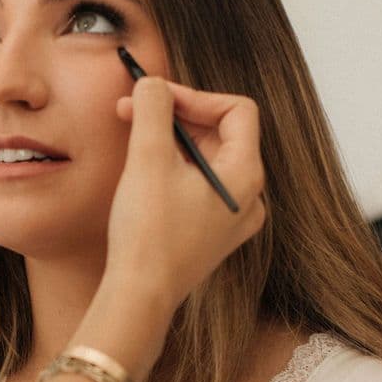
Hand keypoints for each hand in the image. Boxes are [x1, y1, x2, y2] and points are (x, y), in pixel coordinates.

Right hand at [104, 77, 265, 337]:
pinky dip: (172, 168)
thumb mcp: (149, 158)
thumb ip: (155, 109)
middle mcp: (248, 197)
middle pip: (221, 133)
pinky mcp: (210, 234)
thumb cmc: (148, 233)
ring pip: (207, 159)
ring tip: (133, 137)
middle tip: (132, 111)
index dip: (195, 95)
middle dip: (176, 116)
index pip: (236, 110)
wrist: (138, 297)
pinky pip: (199, 185)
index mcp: (246, 175)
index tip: (155, 98)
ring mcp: (231, 218)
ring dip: (170, 140)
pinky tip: (142, 173)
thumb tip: (154, 84)